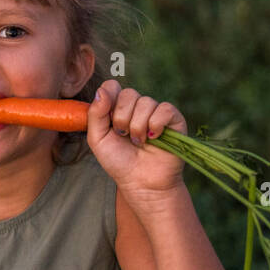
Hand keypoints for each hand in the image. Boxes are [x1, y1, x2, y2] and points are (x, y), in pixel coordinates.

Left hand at [86, 80, 187, 206]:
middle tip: (124, 135)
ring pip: (145, 102)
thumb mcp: (97, 139)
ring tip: (139, 142)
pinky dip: (156, 124)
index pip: (112, 86)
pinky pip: (164, 109)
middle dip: (121, 118)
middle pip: (128, 93)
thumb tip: (101, 89)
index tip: (108, 119)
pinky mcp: (174, 120)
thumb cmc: (118, 162)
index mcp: (118, 108)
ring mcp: (156, 112)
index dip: (109, 100)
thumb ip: (95, 114)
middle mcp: (137, 107)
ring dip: (138, 126)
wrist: (141, 183)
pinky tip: (154, 138)